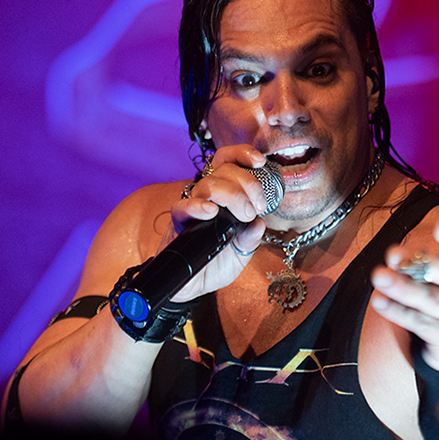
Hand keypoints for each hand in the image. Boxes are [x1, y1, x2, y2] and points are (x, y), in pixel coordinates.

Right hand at [161, 144, 268, 300]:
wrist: (191, 286)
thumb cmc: (216, 264)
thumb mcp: (241, 253)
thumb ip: (250, 239)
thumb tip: (260, 224)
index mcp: (224, 195)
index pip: (228, 161)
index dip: (243, 154)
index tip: (260, 161)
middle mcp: (208, 196)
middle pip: (225, 170)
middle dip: (248, 183)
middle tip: (256, 208)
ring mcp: (193, 208)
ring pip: (209, 184)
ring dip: (232, 195)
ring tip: (244, 215)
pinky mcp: (178, 223)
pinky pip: (182, 206)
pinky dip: (198, 206)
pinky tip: (211, 212)